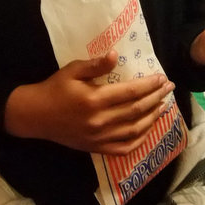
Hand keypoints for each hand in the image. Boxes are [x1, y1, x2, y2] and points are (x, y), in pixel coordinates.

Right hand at [4, 51, 174, 154]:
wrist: (35, 116)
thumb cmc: (54, 89)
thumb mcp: (72, 70)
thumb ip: (95, 65)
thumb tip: (116, 56)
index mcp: (95, 99)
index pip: (131, 92)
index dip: (149, 85)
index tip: (162, 78)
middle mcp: (100, 120)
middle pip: (137, 110)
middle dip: (156, 98)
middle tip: (169, 88)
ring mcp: (99, 137)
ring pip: (135, 130)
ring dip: (153, 117)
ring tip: (163, 105)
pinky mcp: (96, 148)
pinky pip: (124, 148)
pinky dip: (140, 140)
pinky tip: (148, 129)